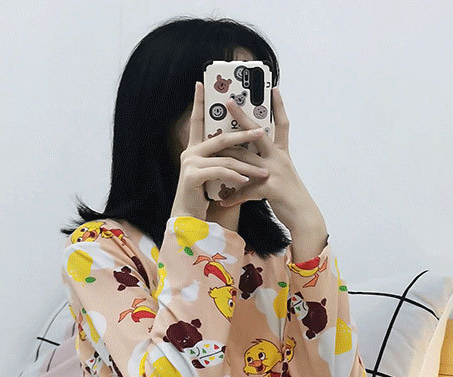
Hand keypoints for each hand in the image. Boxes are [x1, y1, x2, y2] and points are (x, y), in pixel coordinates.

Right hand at [170, 81, 270, 220]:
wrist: (188, 217)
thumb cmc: (203, 194)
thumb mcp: (214, 173)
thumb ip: (222, 159)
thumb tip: (241, 147)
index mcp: (196, 148)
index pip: (198, 121)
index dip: (198, 102)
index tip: (200, 83)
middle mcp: (191, 152)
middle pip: (221, 138)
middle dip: (243, 133)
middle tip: (262, 131)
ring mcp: (190, 163)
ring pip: (225, 158)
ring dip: (247, 166)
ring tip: (264, 172)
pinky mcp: (192, 176)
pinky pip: (220, 172)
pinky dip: (234, 177)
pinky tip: (246, 181)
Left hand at [215, 86, 323, 231]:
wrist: (304, 217)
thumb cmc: (288, 197)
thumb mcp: (278, 176)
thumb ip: (263, 167)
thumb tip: (244, 166)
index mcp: (281, 154)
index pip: (281, 125)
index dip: (279, 106)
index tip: (273, 87)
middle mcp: (279, 158)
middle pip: (258, 133)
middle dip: (242, 117)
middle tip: (228, 101)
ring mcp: (276, 172)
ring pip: (247, 159)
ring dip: (227, 155)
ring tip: (211, 149)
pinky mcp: (272, 188)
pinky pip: (248, 190)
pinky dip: (235, 197)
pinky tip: (223, 202)